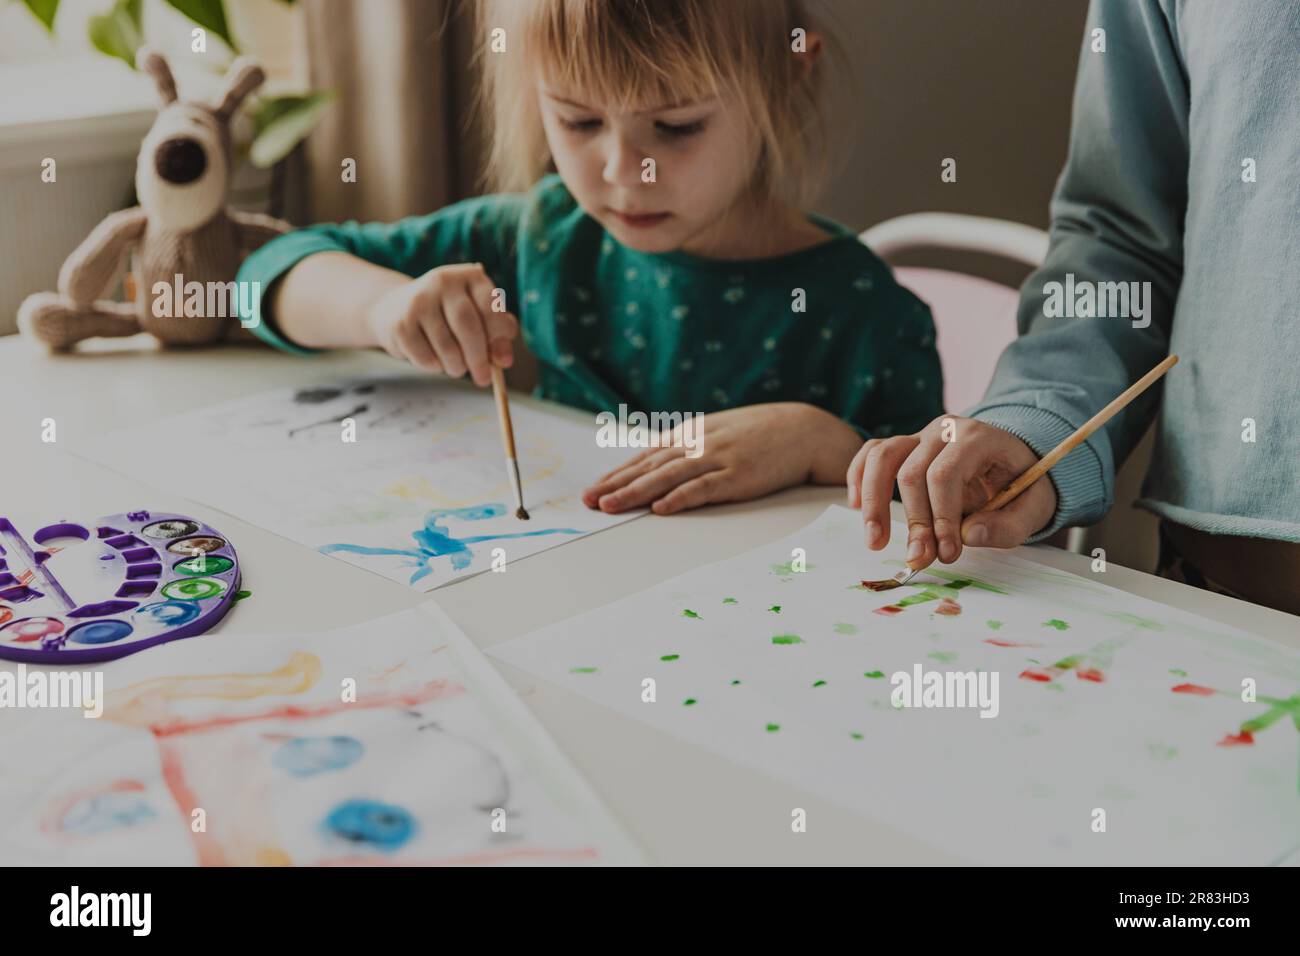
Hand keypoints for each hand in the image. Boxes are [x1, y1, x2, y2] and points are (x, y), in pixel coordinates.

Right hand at [364, 263, 517, 385]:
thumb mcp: (478, 317)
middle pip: (467, 326)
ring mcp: (418, 301)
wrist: (397, 308)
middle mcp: (442, 282)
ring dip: (457, 367)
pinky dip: (436, 367)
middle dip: (478, 358)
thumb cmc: (448, 316)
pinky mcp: (400, 324)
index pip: (490, 306)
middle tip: (483, 378)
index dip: (498, 337)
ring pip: (447, 346)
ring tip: (457, 368)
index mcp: (470, 277)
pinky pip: (426, 358)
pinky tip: (436, 361)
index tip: (502, 361)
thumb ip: (498, 336)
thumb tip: (504, 360)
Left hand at [583, 403, 862, 514]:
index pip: (646, 456)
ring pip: (668, 477)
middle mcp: (698, 444)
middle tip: (588, 501)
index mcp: (692, 434)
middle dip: (616, 484)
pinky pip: (703, 488)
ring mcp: (718, 459)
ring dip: (636, 492)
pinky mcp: (738, 476)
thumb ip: (691, 446)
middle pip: (649, 466)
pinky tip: (660, 508)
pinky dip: (680, 498)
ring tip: (611, 506)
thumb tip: (662, 463)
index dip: (618, 473)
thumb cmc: (762, 435)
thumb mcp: (720, 433)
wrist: (805, 430)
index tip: (594, 489)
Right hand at [847, 415, 1056, 567]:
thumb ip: (1008, 525)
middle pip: (911, 472)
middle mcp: (943, 429)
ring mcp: (919, 435)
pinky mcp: (903, 446)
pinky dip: (858, 478)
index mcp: (978, 437)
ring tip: (875, 541)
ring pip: (881, 458)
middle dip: (913, 521)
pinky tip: (855, 507)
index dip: (940, 517)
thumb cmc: (1022, 485)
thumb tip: (968, 536)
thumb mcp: (1034, 508)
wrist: (1014, 460)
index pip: (945, 474)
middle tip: (919, 559)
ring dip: (873, 502)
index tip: (946, 554)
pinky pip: (869, 454)